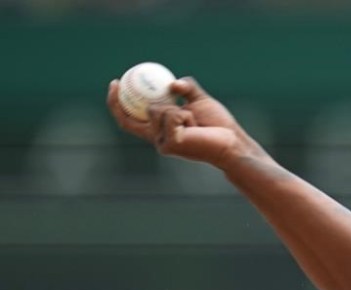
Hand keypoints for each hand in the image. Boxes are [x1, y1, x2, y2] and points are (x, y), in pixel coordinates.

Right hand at [106, 76, 260, 168]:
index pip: (130, 120)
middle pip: (133, 116)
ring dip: (175, 107)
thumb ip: (187, 89)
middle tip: (118, 81)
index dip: (117, 104)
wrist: (232, 142)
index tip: (116, 83)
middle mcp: (157, 139)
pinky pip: (170, 115)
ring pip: (156, 110)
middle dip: (120, 100)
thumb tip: (172, 84)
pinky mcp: (170, 144)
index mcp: (160, 130)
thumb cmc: (218, 125)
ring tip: (193, 120)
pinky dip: (183, 113)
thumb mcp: (200, 100)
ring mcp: (162, 143)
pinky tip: (194, 124)